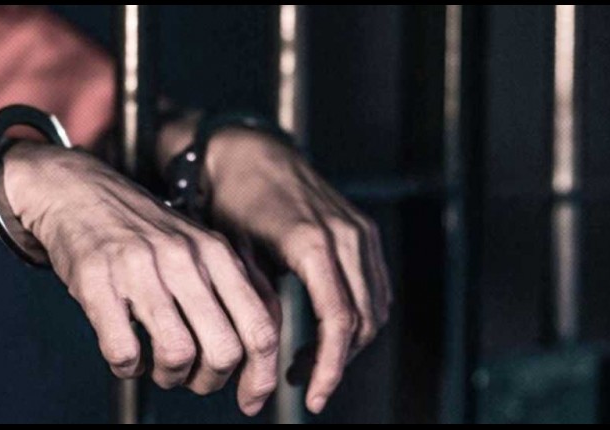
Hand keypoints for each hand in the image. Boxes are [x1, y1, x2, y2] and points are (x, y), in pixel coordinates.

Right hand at [4, 142, 280, 415]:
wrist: (79, 191)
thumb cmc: (146, 232)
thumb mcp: (202, 248)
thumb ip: (235, 290)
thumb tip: (264, 349)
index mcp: (219, 255)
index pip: (260, 328)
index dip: (261, 376)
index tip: (251, 401)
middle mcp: (186, 260)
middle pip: (224, 350)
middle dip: (210, 381)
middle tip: (192, 377)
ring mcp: (142, 268)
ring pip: (177, 353)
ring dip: (168, 376)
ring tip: (157, 365)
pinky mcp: (97, 280)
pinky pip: (123, 350)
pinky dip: (127, 367)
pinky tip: (126, 354)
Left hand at [203, 129, 392, 413]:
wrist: (251, 152)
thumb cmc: (234, 200)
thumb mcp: (235, 254)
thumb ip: (259, 301)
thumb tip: (268, 353)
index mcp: (313, 244)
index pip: (338, 321)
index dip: (329, 367)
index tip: (311, 397)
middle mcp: (347, 237)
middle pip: (362, 320)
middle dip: (337, 362)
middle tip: (302, 384)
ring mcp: (361, 232)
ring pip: (374, 307)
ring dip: (349, 343)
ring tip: (310, 362)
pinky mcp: (365, 231)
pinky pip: (376, 287)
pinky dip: (359, 317)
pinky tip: (329, 331)